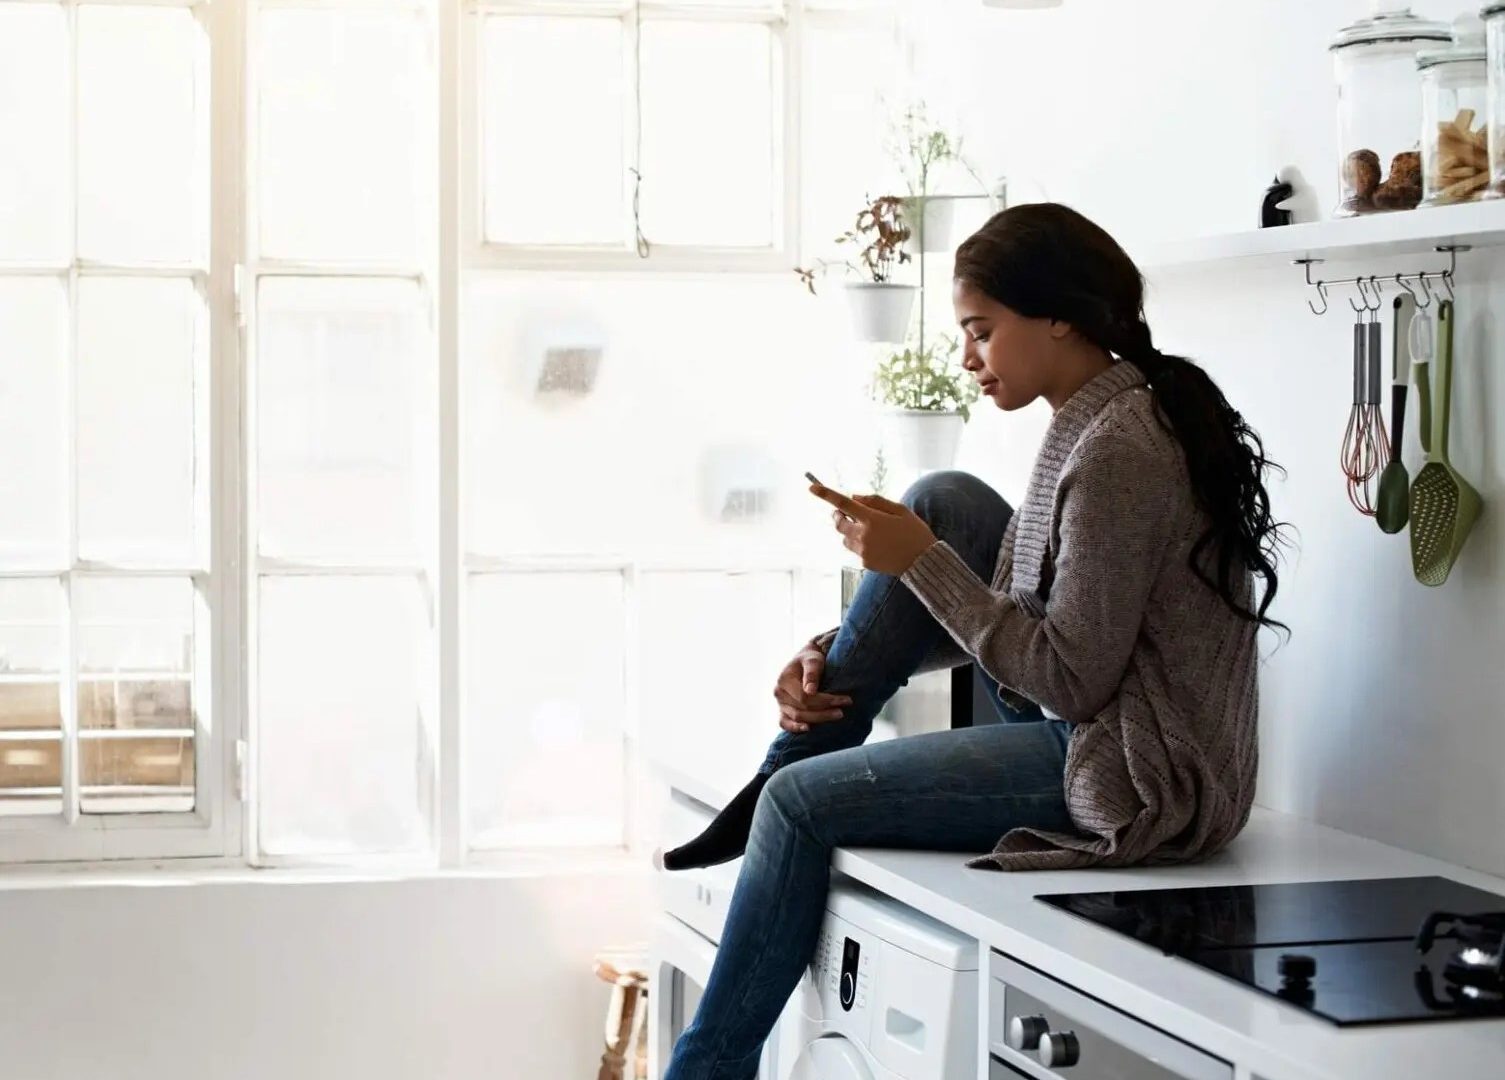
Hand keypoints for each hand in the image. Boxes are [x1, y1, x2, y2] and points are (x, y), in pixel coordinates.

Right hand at [774, 645, 852, 733]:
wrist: (805, 661)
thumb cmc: (810, 659)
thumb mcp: (812, 660)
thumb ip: (811, 673)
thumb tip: (810, 691)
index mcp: (784, 680)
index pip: (805, 697)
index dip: (825, 701)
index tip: (845, 700)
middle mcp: (779, 693)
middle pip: (802, 709)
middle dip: (824, 711)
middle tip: (842, 711)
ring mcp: (780, 703)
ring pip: (797, 717)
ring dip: (817, 719)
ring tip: (836, 716)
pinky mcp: (783, 711)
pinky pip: (785, 723)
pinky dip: (795, 728)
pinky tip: (808, 729)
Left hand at [808, 482, 937, 576]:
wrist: (923, 562)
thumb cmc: (914, 532)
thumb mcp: (900, 510)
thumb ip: (875, 501)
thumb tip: (854, 498)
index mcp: (872, 519)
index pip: (843, 504)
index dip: (826, 495)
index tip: (811, 487)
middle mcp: (863, 536)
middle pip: (838, 524)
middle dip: (839, 516)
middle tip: (848, 514)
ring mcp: (863, 551)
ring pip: (845, 538)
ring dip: (851, 532)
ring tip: (872, 532)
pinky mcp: (865, 563)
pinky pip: (855, 550)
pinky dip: (861, 545)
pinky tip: (880, 546)